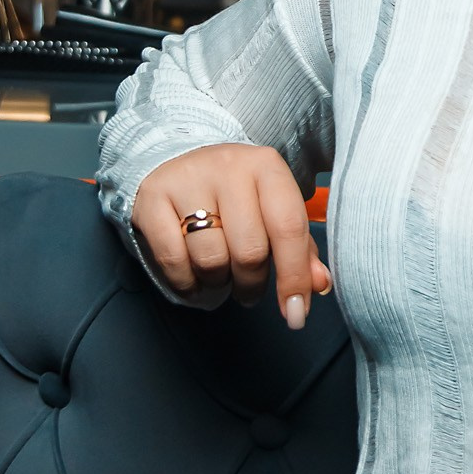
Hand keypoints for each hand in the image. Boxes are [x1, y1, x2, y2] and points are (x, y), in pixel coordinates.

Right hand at [132, 144, 333, 327]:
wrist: (181, 160)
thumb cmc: (239, 196)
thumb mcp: (274, 210)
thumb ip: (301, 249)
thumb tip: (320, 285)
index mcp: (267, 167)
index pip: (288, 227)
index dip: (295, 277)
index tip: (295, 313)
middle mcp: (228, 167)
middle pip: (249, 251)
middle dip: (252, 285)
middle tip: (248, 289)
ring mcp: (187, 180)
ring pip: (210, 259)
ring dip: (218, 283)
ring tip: (219, 275)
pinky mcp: (152, 198)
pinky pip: (173, 260)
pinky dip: (186, 283)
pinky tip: (194, 279)